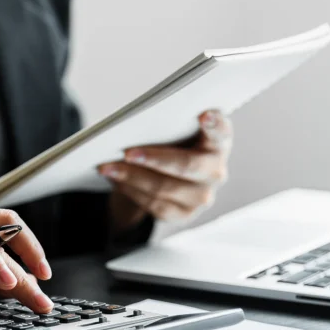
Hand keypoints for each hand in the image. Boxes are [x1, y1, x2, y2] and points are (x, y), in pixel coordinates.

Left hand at [98, 110, 232, 232]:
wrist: (167, 177)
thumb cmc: (171, 144)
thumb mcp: (174, 132)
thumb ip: (167, 125)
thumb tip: (130, 127)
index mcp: (218, 143)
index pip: (221, 131)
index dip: (215, 124)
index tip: (204, 115)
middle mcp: (216, 171)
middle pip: (187, 165)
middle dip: (154, 158)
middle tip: (127, 152)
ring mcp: (203, 197)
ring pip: (165, 188)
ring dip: (132, 177)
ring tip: (108, 167)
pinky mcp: (185, 214)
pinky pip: (156, 205)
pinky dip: (132, 191)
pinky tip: (116, 181)